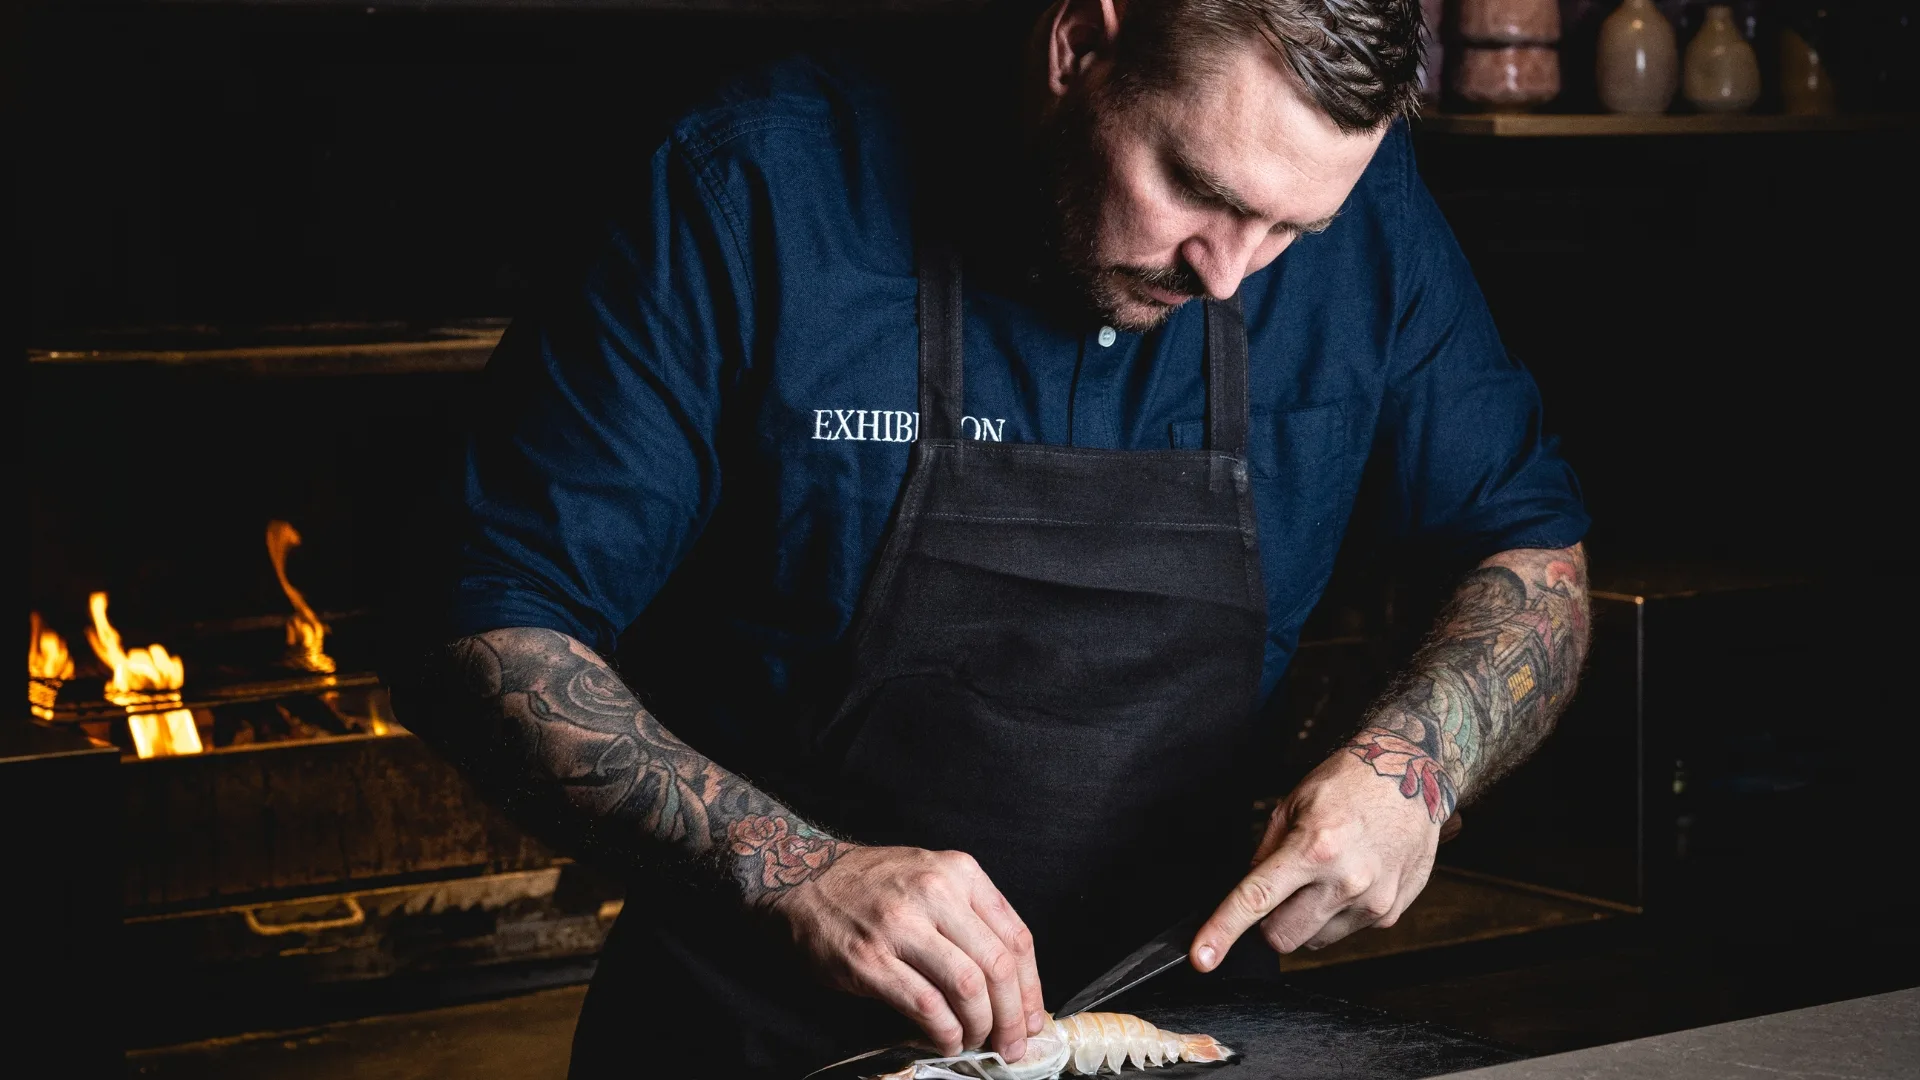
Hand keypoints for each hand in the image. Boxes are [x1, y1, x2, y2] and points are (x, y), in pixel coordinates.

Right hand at [768, 845, 1046, 1060]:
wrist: (803, 878)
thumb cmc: (874, 883)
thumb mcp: (932, 874)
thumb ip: (972, 914)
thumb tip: (1014, 981)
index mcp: (959, 872)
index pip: (1016, 938)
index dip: (1032, 988)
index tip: (1033, 1018)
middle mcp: (935, 893)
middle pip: (997, 967)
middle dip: (1014, 1016)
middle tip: (1013, 1043)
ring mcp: (900, 926)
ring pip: (967, 987)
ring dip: (980, 1026)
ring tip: (977, 1040)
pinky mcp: (870, 960)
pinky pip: (925, 1005)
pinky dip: (945, 1032)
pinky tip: (947, 1040)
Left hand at [1190, 749, 1441, 968]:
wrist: (1413, 776)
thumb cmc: (1350, 782)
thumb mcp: (1295, 802)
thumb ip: (1266, 851)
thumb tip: (1248, 890)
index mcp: (1315, 848)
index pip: (1257, 900)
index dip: (1223, 931)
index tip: (1202, 958)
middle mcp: (1346, 882)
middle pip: (1282, 937)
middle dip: (1269, 923)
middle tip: (1280, 889)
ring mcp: (1373, 902)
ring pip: (1314, 940)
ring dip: (1306, 918)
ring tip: (1324, 874)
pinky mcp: (1390, 913)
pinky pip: (1346, 931)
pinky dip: (1337, 913)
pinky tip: (1351, 877)